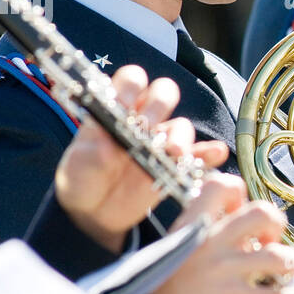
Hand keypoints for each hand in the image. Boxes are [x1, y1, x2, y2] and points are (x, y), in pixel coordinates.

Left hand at [55, 65, 227, 251]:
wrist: (94, 213)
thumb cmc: (82, 179)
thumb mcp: (77, 166)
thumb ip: (92, 155)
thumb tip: (109, 149)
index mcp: (116, 108)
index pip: (131, 80)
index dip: (131, 85)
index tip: (125, 103)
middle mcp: (142, 119)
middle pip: (164, 93)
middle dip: (160, 105)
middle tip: (149, 126)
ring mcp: (161, 142)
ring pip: (182, 126)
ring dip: (181, 135)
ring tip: (174, 152)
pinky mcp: (174, 166)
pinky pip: (198, 156)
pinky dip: (208, 154)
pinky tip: (216, 154)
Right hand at [151, 175, 293, 293]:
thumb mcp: (174, 252)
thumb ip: (205, 238)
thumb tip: (244, 237)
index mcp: (193, 226)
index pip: (222, 186)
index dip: (239, 193)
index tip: (241, 210)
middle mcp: (210, 242)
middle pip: (261, 213)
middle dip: (276, 225)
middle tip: (271, 242)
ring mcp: (222, 270)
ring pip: (276, 254)